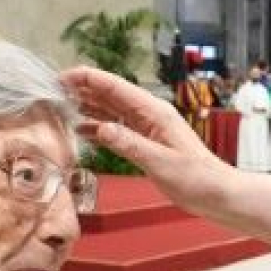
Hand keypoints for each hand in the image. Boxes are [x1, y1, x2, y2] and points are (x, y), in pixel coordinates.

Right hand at [63, 68, 232, 213]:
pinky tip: (82, 130)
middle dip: (83, 89)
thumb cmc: (196, 177)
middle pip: (111, 95)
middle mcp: (149, 115)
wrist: (216, 194)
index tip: (63, 76)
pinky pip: (117, 130)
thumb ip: (130, 144)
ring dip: (89, 106)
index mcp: (154, 112)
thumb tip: (100, 128)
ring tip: (62, 105)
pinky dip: (99, 128)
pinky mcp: (146, 144)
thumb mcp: (160, 161)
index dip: (88, 78)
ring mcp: (147, 129)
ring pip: (112, 111)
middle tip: (54, 89)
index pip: (116, 87)